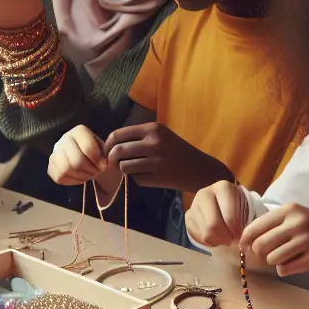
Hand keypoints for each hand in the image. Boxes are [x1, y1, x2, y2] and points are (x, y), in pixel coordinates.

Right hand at [48, 124, 109, 185]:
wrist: (86, 156)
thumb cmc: (98, 152)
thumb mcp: (104, 149)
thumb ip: (106, 154)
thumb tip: (103, 164)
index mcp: (79, 131)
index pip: (88, 148)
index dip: (98, 161)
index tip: (104, 166)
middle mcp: (64, 138)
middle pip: (76, 160)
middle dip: (90, 170)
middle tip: (97, 173)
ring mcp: (55, 152)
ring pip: (66, 169)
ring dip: (82, 176)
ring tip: (89, 175)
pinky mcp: (50, 166)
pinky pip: (59, 177)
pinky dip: (72, 181)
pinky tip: (80, 177)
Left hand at [104, 122, 230, 192]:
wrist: (200, 169)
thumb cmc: (177, 151)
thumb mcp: (161, 135)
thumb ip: (138, 137)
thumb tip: (111, 145)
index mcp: (153, 129)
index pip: (118, 134)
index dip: (108, 144)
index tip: (108, 152)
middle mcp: (154, 143)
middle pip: (118, 151)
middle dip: (111, 160)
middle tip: (113, 164)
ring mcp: (156, 161)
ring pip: (125, 167)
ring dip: (125, 170)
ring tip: (134, 170)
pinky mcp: (158, 178)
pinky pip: (136, 179)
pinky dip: (138, 179)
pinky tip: (149, 176)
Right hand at [185, 180, 251, 247]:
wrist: (225, 203)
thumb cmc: (239, 206)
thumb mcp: (247, 209)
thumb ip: (246, 222)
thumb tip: (239, 239)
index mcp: (223, 188)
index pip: (230, 217)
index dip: (237, 232)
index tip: (242, 235)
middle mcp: (205, 193)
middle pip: (213, 226)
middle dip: (226, 238)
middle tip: (232, 240)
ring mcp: (193, 205)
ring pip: (205, 234)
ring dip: (218, 241)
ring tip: (225, 238)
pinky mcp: (187, 217)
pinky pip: (198, 237)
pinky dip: (209, 242)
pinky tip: (215, 236)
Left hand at [242, 202, 308, 278]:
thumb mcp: (298, 217)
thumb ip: (274, 224)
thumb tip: (244, 239)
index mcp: (290, 209)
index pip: (255, 226)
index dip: (246, 239)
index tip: (245, 246)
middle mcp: (297, 222)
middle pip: (260, 245)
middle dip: (261, 254)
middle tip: (269, 254)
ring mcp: (306, 240)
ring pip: (272, 259)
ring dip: (276, 262)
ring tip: (289, 256)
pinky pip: (284, 269)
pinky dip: (286, 269)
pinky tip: (298, 262)